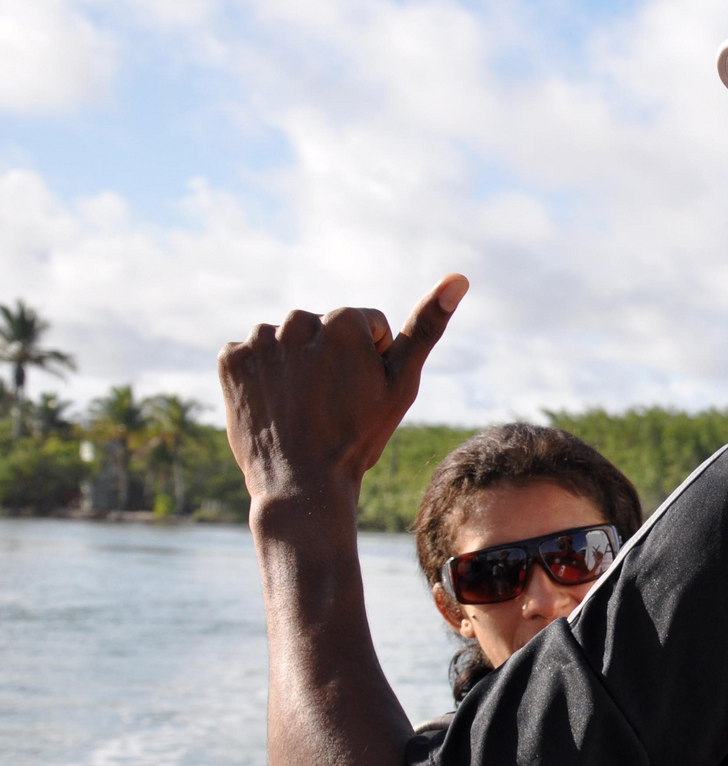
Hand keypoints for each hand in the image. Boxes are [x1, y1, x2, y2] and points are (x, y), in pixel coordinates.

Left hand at [218, 274, 468, 502]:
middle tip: (331, 404)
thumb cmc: (359, 437)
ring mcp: (260, 340)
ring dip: (295, 365)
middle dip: (329, 358)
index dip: (369, 361)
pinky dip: (262, 375)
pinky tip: (274, 404)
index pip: (364, 326)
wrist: (303, 486)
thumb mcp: (402, 385)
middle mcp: (297, 320)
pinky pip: (253, 355)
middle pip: (322, 329)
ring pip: (287, 341)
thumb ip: (426, 328)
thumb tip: (458, 278)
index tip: (359, 395)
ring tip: (302, 406)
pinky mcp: (230, 360)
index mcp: (343, 321)